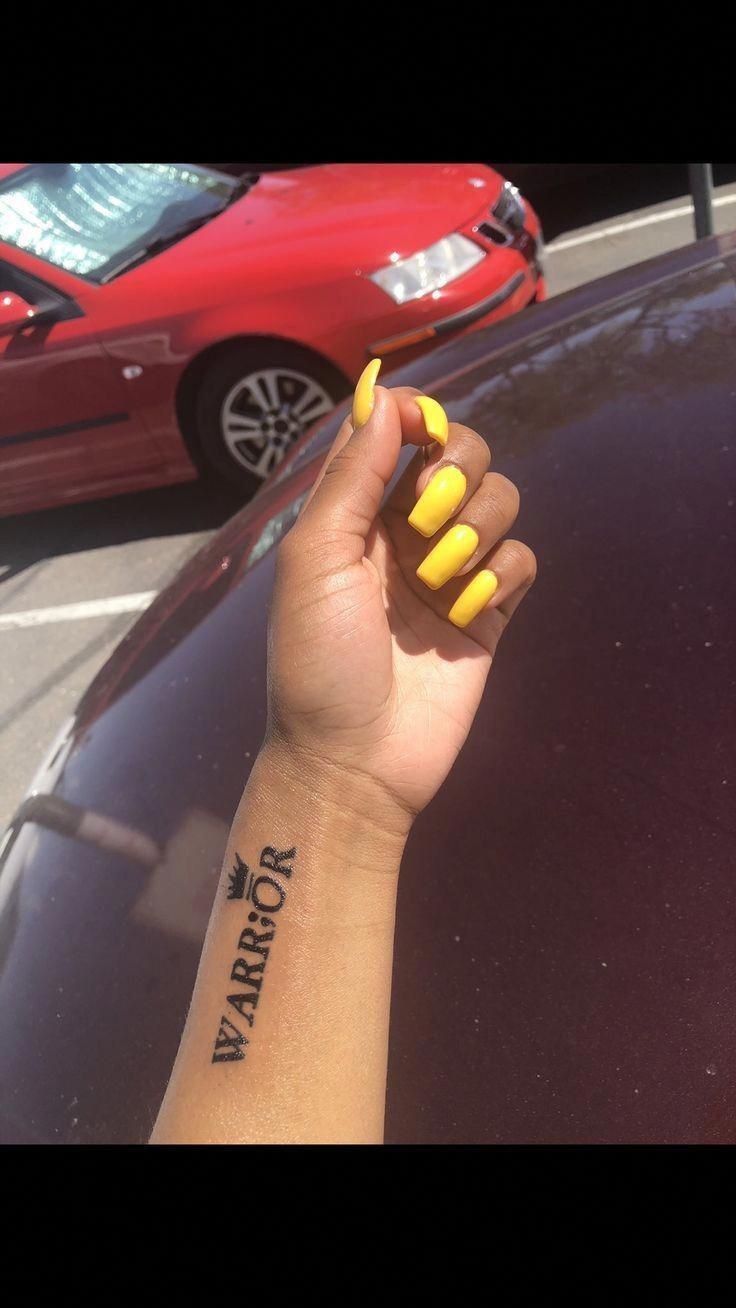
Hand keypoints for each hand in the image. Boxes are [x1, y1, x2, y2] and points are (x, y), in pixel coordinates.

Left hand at [266, 363, 536, 831]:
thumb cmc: (318, 658)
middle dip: (456, 473)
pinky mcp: (490, 615)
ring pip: (501, 503)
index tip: (423, 430)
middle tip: (427, 521)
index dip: (420, 419)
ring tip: (440, 581)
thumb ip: (351, 476)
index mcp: (357, 515)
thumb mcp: (316, 558)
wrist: (354, 760)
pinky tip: (468, 610)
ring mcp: (452, 574)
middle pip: (464, 457)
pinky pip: (522, 561)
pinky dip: (502, 574)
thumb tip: (384, 394)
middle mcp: (407, 535)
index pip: (402, 436)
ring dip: (477, 530)